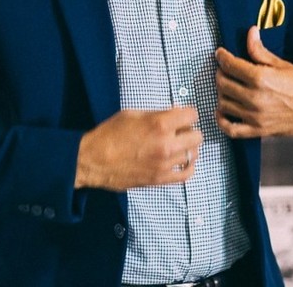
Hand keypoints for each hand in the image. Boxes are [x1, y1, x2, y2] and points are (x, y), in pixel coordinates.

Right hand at [75, 106, 201, 191]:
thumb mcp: (134, 114)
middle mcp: (167, 144)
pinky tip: (181, 161)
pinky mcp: (161, 179)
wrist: (94, 160)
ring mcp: (165, 164)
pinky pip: (187, 174)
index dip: (187, 114)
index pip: (192, 115)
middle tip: (179, 131)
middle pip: (197, 136)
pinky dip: (188, 167)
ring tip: (178, 146)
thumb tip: (176, 113)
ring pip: (194, 154)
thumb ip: (158, 114)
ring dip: (188, 148)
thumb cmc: (111, 133)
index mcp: (160, 124)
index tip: (182, 116)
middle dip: (190, 130)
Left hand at [215, 26, 292, 138]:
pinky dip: (221, 121)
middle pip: (223, 84)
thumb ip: (260, 51)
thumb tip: (250, 33)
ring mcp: (255, 116)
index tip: (220, 54)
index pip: (230, 65)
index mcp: (261, 79)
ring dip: (221, 93)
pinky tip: (222, 111)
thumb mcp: (282, 64)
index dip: (222, 57)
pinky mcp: (258, 130)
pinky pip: (231, 129)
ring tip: (227, 87)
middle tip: (225, 69)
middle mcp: (255, 98)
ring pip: (223, 103)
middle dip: (220, 73)